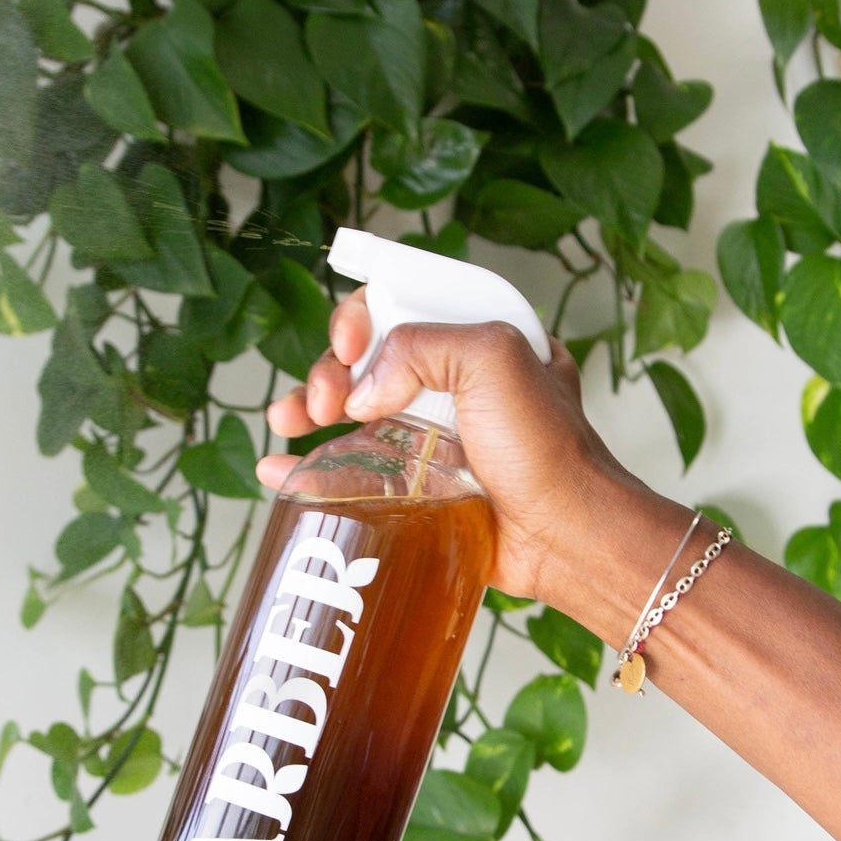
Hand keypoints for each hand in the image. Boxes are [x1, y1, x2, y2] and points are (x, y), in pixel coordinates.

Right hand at [257, 288, 648, 604]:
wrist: (564, 534)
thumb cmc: (547, 446)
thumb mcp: (495, 358)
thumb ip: (423, 345)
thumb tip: (364, 388)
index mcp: (476, 340)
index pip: (402, 305)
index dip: (364, 317)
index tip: (352, 346)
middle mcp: (451, 384)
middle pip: (365, 359)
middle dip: (330, 370)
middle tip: (326, 401)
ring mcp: (430, 437)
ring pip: (349, 412)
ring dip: (307, 409)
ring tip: (286, 422)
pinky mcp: (416, 488)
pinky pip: (351, 471)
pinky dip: (307, 467)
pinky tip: (276, 467)